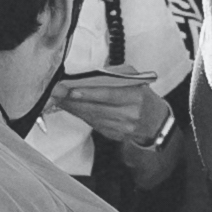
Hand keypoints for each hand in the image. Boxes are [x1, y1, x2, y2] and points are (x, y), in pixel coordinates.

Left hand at [49, 68, 173, 151]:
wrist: (155, 122)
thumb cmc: (142, 96)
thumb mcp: (134, 80)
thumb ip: (114, 76)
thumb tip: (87, 76)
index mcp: (135, 96)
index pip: (108, 95)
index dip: (88, 93)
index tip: (70, 90)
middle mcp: (128, 114)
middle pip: (95, 107)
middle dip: (72, 100)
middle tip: (55, 92)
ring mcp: (120, 127)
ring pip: (91, 116)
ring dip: (72, 108)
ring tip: (57, 98)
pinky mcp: (113, 134)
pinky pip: (93, 123)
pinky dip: (80, 114)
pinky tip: (70, 107)